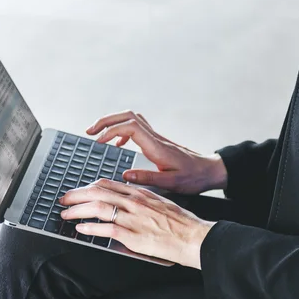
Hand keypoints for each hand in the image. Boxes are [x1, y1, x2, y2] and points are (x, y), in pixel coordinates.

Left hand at [58, 178, 214, 267]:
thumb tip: (127, 202)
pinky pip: (106, 229)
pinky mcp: (134, 235)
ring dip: (78, 211)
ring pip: (98, 208)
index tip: (78, 191)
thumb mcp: (161, 203)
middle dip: (77, 196)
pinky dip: (90, 228)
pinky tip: (80, 229)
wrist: (194, 236)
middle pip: (98, 193)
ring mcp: (134, 218)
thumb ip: (143, 201)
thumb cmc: (181, 223)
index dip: (88, 187)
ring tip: (66, 214)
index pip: (108, 184)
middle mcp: (135, 202)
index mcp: (141, 193)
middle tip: (64, 200)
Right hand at [86, 110, 226, 193]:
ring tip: (97, 134)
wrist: (208, 171)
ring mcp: (156, 138)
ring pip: (131, 118)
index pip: (130, 127)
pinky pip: (136, 127)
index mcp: (156, 147)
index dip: (111, 130)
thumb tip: (125, 175)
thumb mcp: (171, 183)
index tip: (98, 141)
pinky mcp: (157, 141)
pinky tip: (118, 145)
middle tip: (90, 131)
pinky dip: (122, 131)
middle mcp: (155, 138)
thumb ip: (148, 179)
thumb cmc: (193, 177)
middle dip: (106, 120)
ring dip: (113, 122)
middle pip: (128, 116)